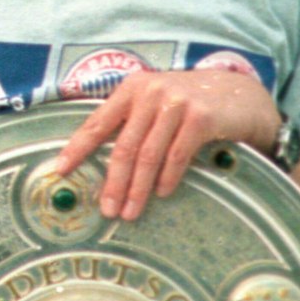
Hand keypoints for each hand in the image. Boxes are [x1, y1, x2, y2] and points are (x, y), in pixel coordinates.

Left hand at [52, 70, 281, 219]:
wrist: (238, 94)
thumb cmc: (188, 103)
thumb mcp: (155, 102)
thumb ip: (131, 122)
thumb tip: (102, 162)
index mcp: (132, 88)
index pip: (98, 122)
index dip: (77, 147)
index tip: (61, 170)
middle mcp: (150, 92)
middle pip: (124, 146)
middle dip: (113, 182)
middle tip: (107, 210)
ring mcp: (176, 102)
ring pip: (148, 154)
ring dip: (138, 188)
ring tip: (131, 212)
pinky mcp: (200, 117)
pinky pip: (177, 155)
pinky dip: (167, 178)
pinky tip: (161, 193)